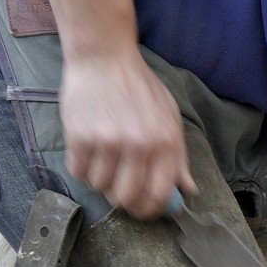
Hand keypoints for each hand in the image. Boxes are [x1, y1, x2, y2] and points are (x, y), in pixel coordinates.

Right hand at [60, 49, 196, 217]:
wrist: (104, 57)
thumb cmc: (139, 87)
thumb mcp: (169, 117)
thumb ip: (179, 157)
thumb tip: (188, 191)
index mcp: (166, 141)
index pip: (159, 195)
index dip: (149, 209)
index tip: (142, 209)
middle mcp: (139, 144)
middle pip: (126, 198)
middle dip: (121, 199)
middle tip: (117, 188)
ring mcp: (108, 141)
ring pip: (100, 187)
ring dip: (100, 180)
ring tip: (102, 159)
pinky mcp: (80, 136)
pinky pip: (78, 173)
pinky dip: (81, 168)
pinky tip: (87, 151)